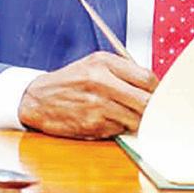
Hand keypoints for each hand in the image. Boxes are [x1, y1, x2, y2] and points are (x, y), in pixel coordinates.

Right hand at [18, 52, 157, 138]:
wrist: (37, 99)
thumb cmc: (69, 83)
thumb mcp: (93, 65)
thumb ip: (122, 72)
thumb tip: (154, 89)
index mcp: (104, 62)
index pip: (148, 78)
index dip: (157, 90)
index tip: (156, 96)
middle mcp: (101, 81)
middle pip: (146, 101)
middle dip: (151, 109)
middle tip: (149, 111)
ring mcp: (97, 103)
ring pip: (136, 119)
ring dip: (135, 121)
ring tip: (123, 115)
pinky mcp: (93, 123)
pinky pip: (120, 130)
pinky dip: (118, 128)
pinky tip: (106, 120)